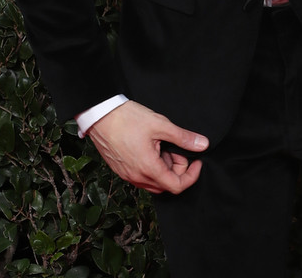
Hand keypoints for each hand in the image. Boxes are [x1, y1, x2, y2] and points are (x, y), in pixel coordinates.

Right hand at [85, 100, 208, 194]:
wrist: (99, 114)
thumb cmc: (127, 118)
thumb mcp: (160, 125)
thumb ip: (183, 137)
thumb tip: (202, 144)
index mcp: (148, 168)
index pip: (177, 186)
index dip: (191, 176)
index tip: (196, 161)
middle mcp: (137, 177)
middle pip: (165, 184)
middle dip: (178, 169)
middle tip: (177, 148)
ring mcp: (127, 174)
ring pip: (153, 181)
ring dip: (164, 167)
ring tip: (163, 144)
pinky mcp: (120, 169)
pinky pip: (141, 175)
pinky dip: (151, 166)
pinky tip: (151, 146)